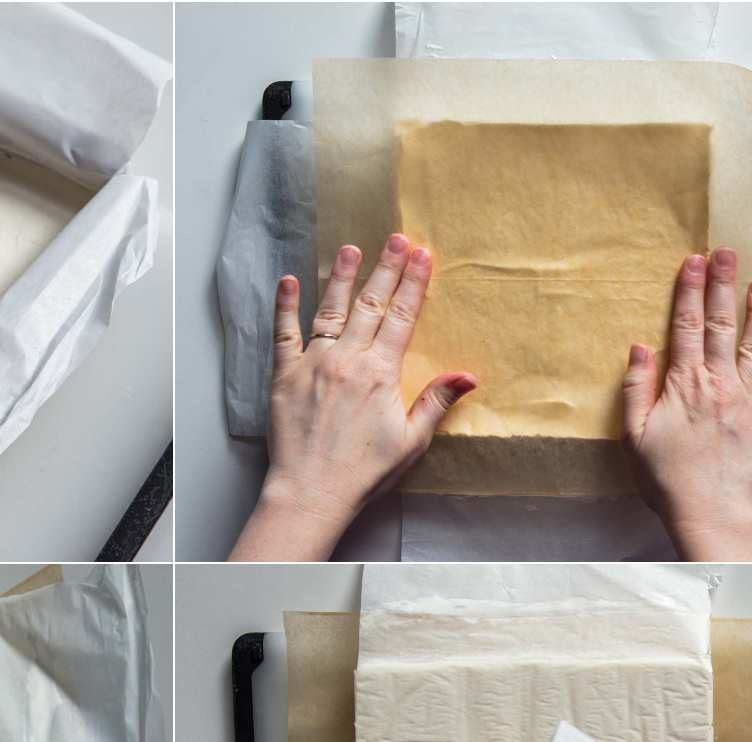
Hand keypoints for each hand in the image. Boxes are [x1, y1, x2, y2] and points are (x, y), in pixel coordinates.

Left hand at [229, 235, 476, 560]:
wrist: (312, 492)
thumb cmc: (362, 473)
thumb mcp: (411, 441)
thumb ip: (435, 402)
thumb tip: (468, 376)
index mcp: (381, 374)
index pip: (402, 318)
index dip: (414, 284)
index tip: (423, 255)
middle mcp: (347, 360)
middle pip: (370, 305)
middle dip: (386, 269)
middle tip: (396, 239)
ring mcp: (314, 364)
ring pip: (330, 310)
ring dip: (341, 276)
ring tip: (349, 248)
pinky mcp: (284, 376)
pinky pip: (284, 334)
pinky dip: (285, 306)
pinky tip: (288, 281)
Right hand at [623, 248, 751, 560]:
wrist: (708, 509)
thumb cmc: (665, 478)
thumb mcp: (632, 435)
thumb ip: (636, 388)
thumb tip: (640, 348)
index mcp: (683, 384)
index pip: (684, 326)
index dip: (688, 291)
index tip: (693, 262)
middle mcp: (719, 382)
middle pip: (718, 325)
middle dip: (721, 286)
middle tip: (726, 253)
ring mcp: (749, 398)